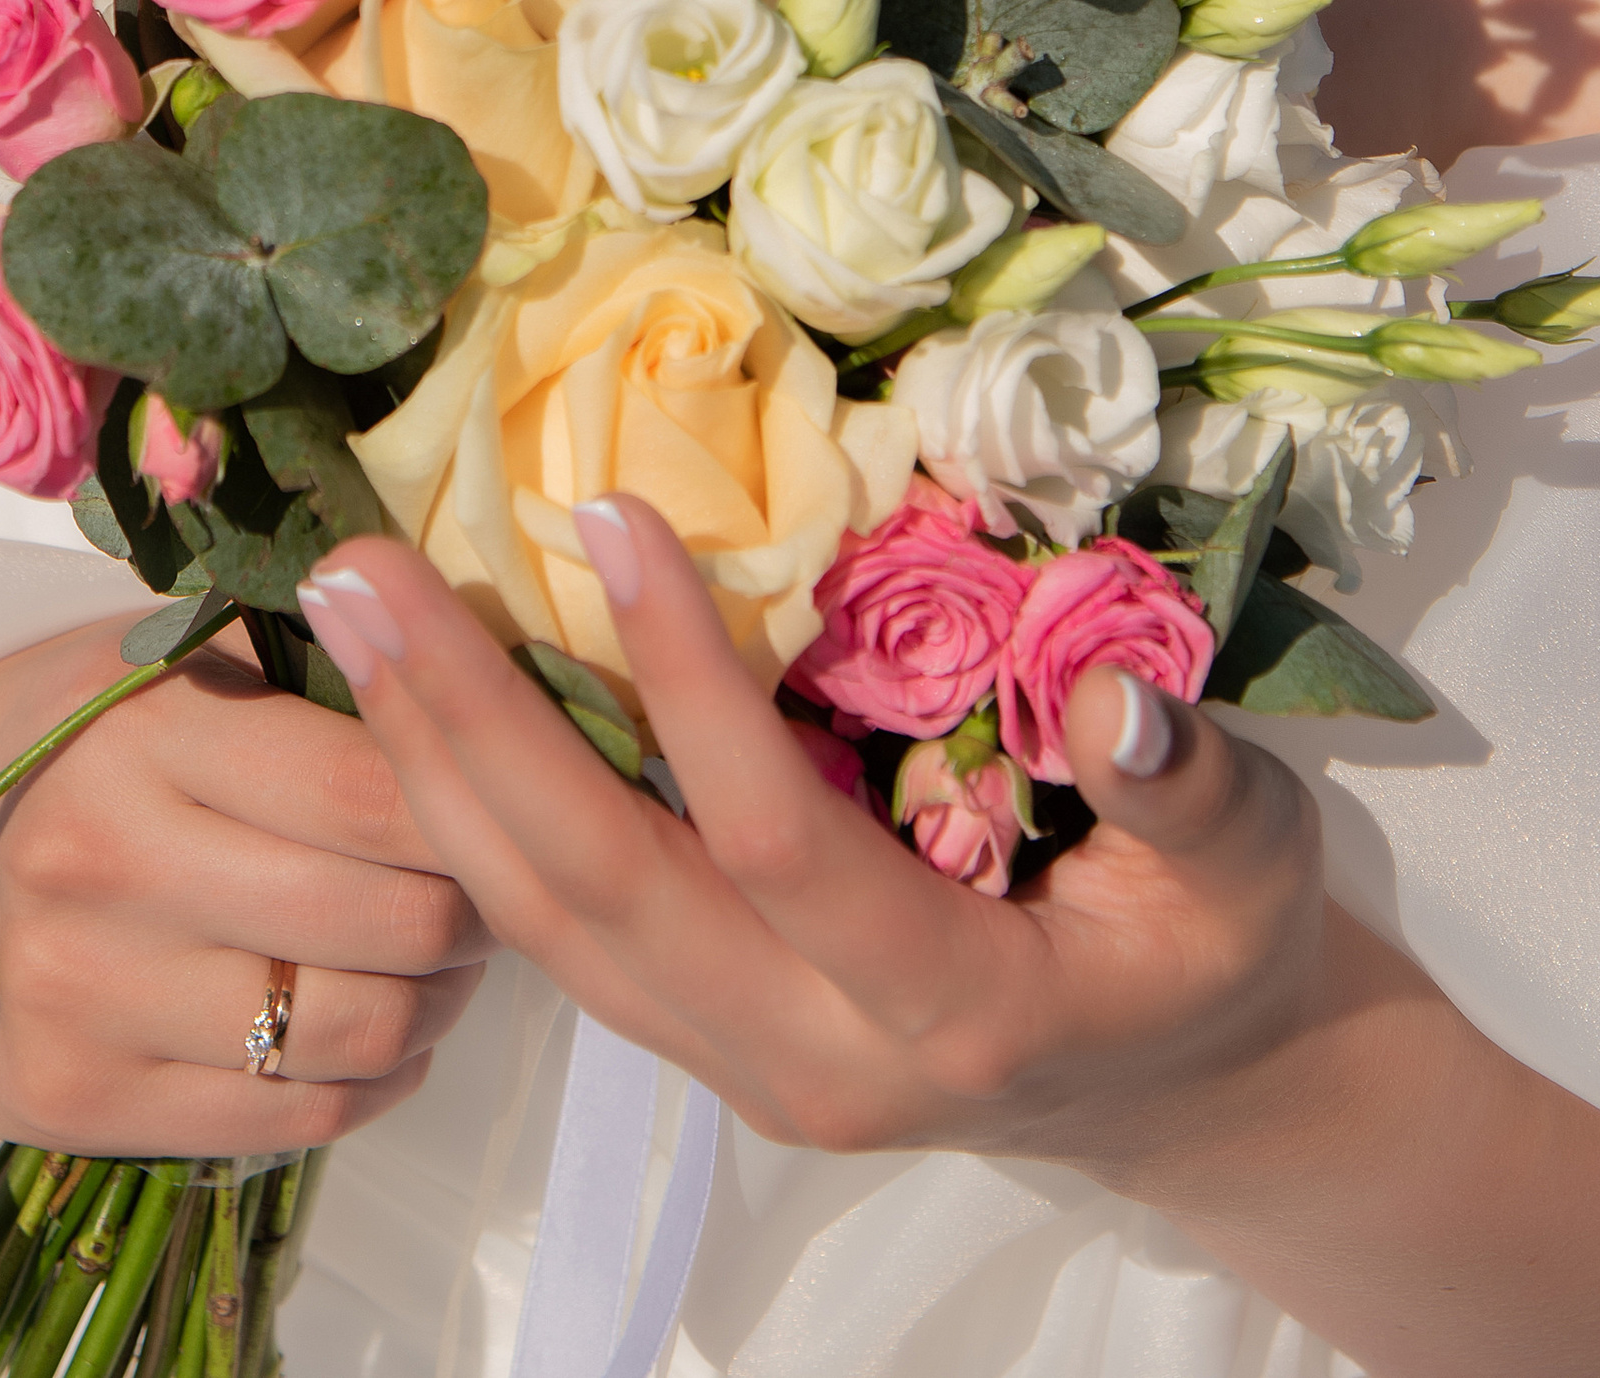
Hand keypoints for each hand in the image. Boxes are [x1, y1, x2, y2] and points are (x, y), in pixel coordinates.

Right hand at [0, 616, 489, 1158]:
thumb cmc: (87, 736)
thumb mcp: (174, 655)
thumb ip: (313, 659)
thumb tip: (476, 656)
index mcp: (143, 728)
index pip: (375, 788)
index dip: (474, 808)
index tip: (504, 803)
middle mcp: (103, 862)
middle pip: (389, 920)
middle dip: (476, 914)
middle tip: (490, 892)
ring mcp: (83, 994)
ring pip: (356, 1031)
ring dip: (438, 1005)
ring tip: (441, 964)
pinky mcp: (75, 1100)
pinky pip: (294, 1119)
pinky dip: (372, 1082)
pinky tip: (374, 1031)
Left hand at [295, 500, 1326, 1182]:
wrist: (1177, 1083)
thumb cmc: (1211, 941)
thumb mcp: (1253, 858)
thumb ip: (1190, 783)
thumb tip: (1121, 702)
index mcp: (954, 1016)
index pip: (781, 847)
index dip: (689, 689)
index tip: (611, 515)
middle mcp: (814, 1061)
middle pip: (602, 896)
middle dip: (468, 730)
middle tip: (364, 571)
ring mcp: (739, 1064)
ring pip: (545, 929)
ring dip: (432, 767)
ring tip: (347, 612)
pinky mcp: (696, 1037)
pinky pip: (552, 933)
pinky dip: (465, 815)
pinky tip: (402, 700)